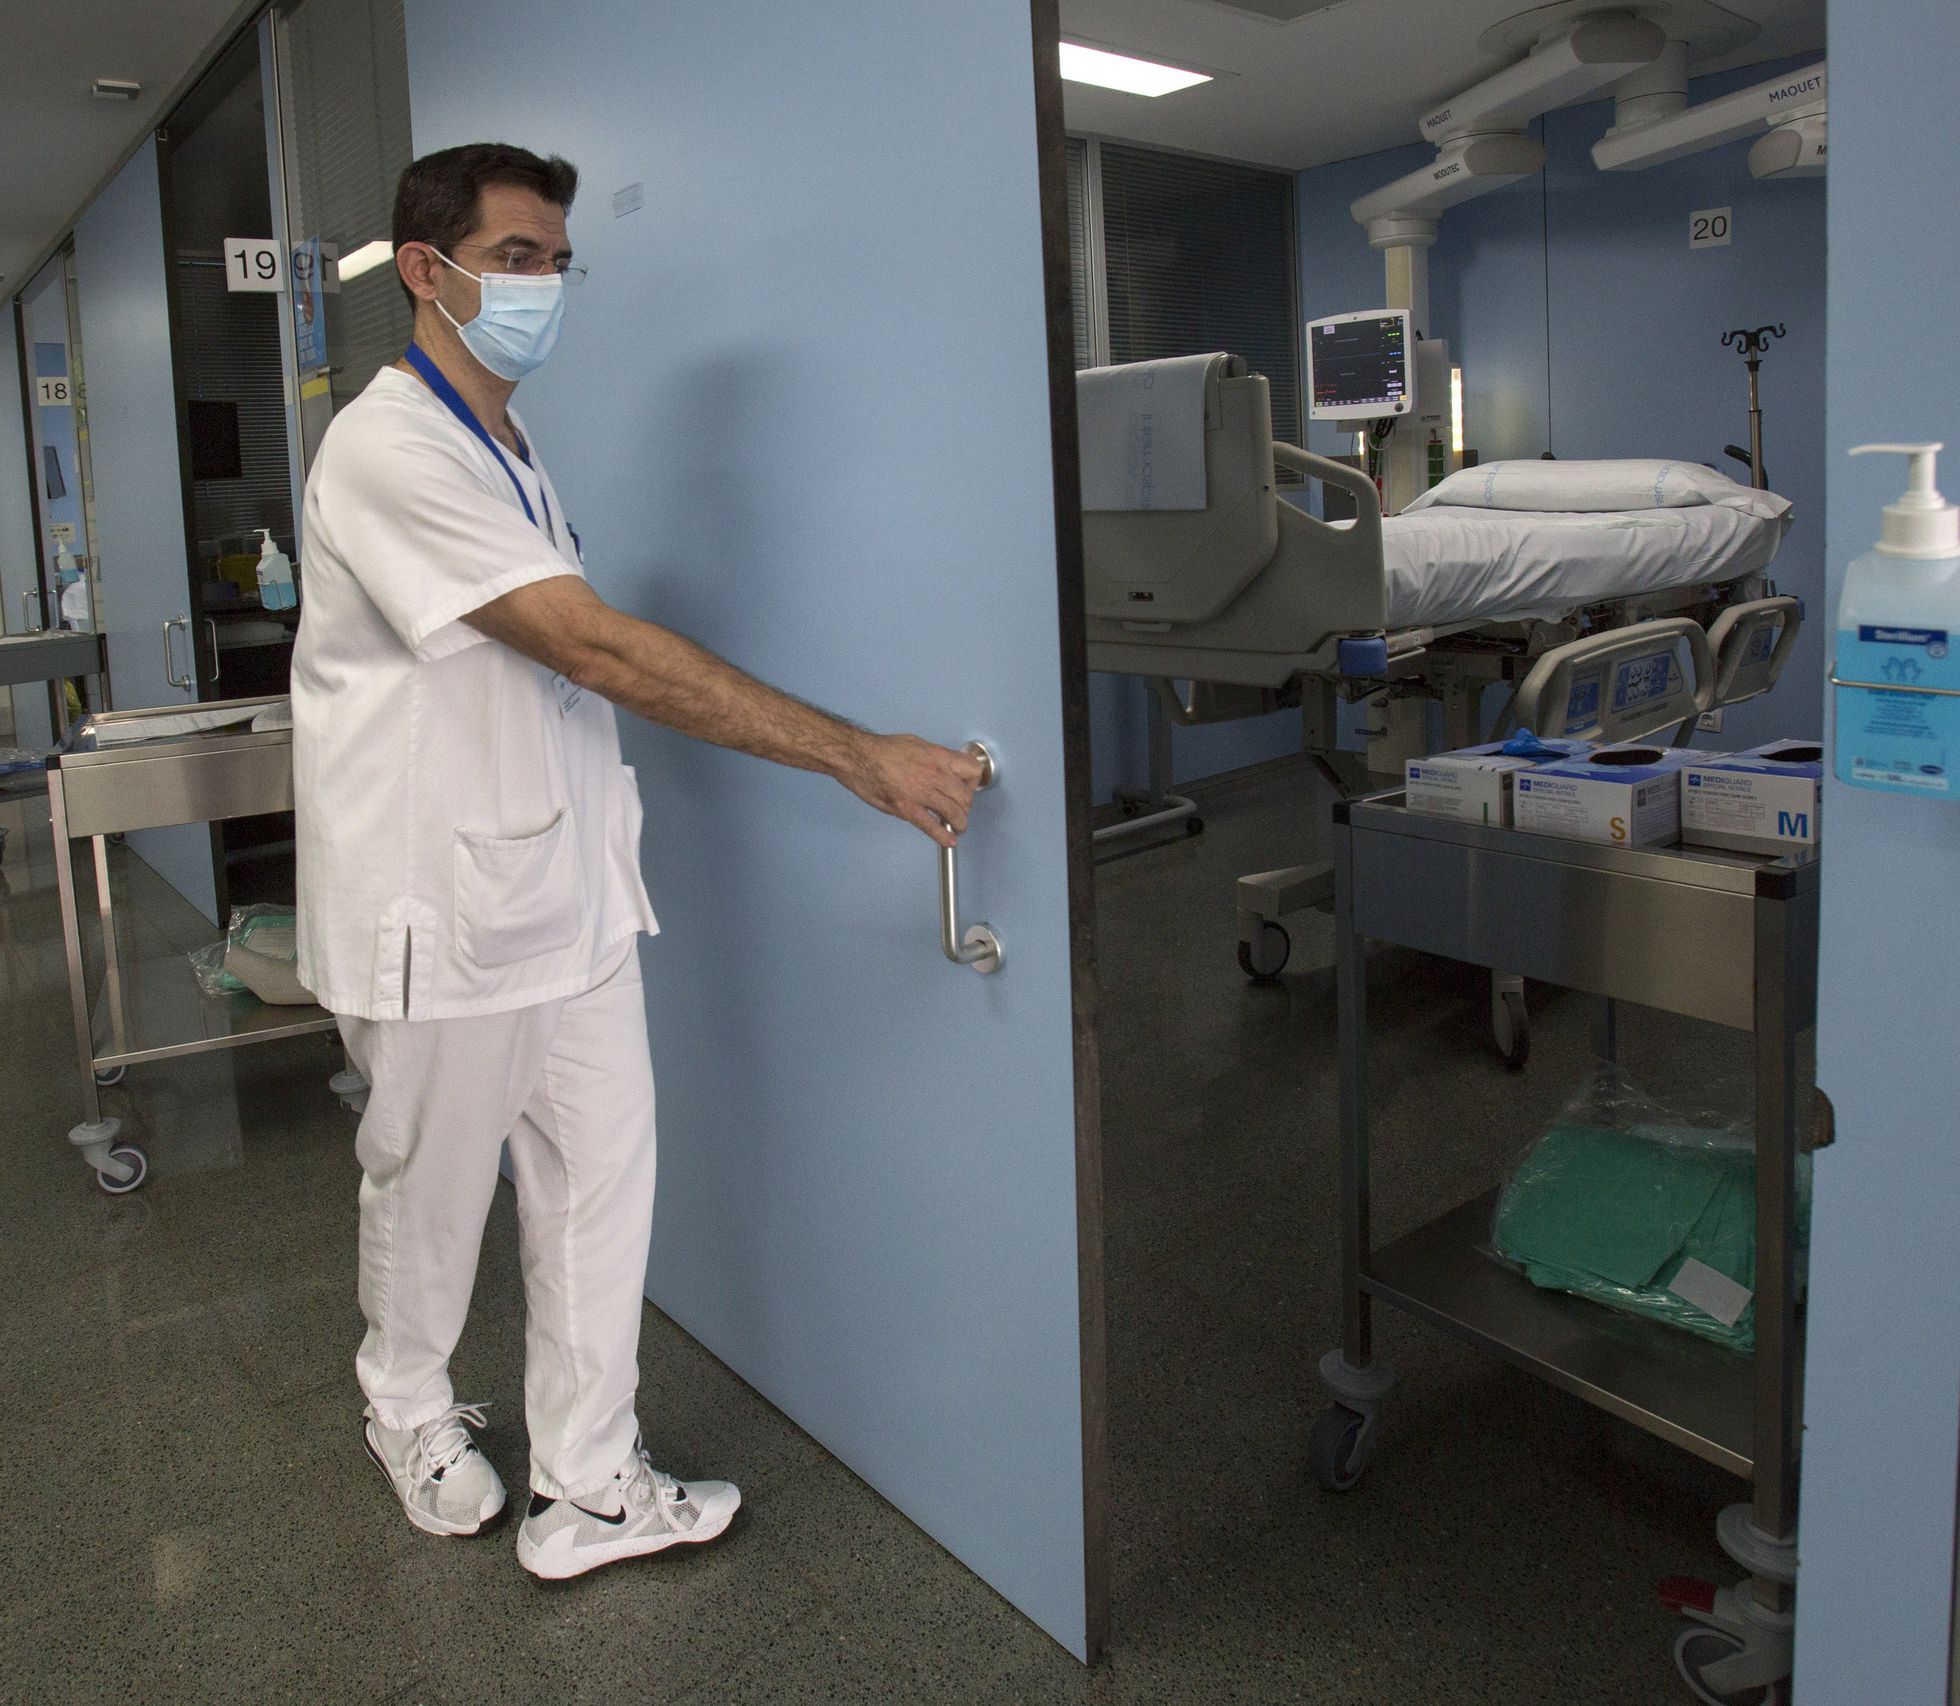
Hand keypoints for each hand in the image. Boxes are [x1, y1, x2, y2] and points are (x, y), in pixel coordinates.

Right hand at [840, 733, 985, 847]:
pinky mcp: (907, 808)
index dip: (973, 782)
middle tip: (960, 810)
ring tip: (957, 827)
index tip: (969, 788)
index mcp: (938, 757)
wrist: (858, 757)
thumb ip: (934, 759)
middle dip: (965, 807)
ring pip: (954, 813)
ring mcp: (921, 792)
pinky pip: (932, 827)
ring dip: (959, 824)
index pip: (972, 771)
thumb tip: (943, 769)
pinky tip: (948, 840)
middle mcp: (934, 774)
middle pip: (965, 797)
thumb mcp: (917, 744)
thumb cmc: (882, 750)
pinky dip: (943, 837)